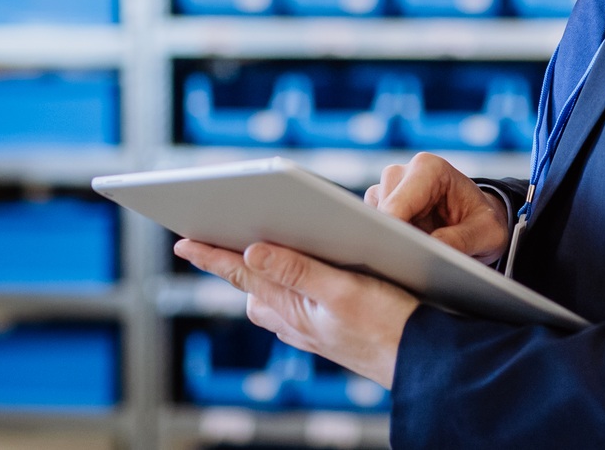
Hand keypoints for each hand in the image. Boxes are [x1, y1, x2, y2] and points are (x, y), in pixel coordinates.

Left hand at [174, 238, 416, 387]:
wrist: (423, 363)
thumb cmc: (390, 325)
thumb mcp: (342, 291)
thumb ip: (297, 271)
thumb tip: (250, 250)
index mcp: (293, 308)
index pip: (241, 273)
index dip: (210, 256)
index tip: (181, 242)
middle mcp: (295, 322)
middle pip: (250, 288)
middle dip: (227, 265)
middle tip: (207, 242)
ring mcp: (311, 331)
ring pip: (269, 302)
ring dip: (255, 279)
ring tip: (245, 255)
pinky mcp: (328, 334)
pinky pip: (291, 311)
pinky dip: (282, 291)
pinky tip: (293, 285)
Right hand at [366, 152, 511, 263]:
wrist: (478, 221)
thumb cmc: (484, 222)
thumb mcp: (486, 234)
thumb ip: (460, 240)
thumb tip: (430, 251)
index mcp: (429, 169)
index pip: (398, 204)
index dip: (394, 233)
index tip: (398, 258)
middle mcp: (403, 173)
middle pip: (380, 213)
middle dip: (392, 240)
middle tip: (411, 265)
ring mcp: (388, 188)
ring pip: (372, 222)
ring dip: (389, 243)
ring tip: (415, 259)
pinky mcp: (380, 205)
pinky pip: (372, 228)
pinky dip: (386, 244)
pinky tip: (406, 255)